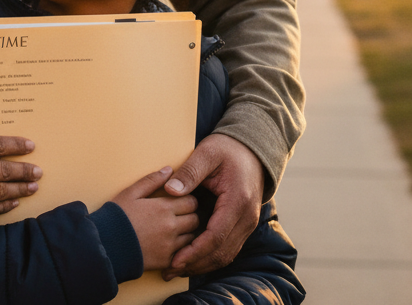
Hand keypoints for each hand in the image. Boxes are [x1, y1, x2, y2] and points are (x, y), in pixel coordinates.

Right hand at [112, 166, 198, 269]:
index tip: (181, 199)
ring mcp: (170, 245)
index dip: (188, 199)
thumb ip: (152, 180)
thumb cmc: (118, 215)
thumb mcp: (131, 192)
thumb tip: (169, 169)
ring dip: (187, 231)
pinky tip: (169, 242)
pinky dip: (181, 247)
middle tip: (180, 213)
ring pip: (192, 236)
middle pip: (195, 219)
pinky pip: (183, 253)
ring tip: (175, 228)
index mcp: (163, 207)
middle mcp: (171, 226)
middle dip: (190, 214)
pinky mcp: (167, 260)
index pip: (191, 201)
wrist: (107, 243)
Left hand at [163, 133, 263, 276]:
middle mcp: (246, 218)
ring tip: (176, 268)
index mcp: (237, 202)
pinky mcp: (242, 225)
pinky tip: (191, 257)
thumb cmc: (227, 149)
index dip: (195, 251)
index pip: (216, 237)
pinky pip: (227, 247)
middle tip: (170, 270)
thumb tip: (169, 190)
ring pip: (226, 254)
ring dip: (202, 264)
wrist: (251, 150)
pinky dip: (209, 256)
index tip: (175, 259)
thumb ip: (189, 172)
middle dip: (195, 264)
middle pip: (221, 252)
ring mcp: (247, 224)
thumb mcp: (206, 153)